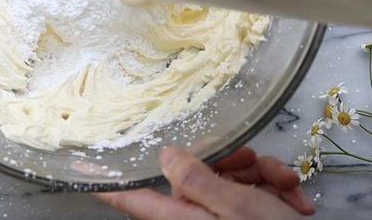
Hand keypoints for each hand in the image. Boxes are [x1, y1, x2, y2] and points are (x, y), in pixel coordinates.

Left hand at [95, 146, 314, 218]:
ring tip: (286, 188)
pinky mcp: (241, 219)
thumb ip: (200, 181)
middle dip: (235, 162)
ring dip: (263, 176)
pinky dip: (273, 190)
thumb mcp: (239, 209)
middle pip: (196, 173)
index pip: (131, 197)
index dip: (104, 181)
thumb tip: (166, 156)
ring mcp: (219, 218)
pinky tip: (293, 199)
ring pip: (229, 177)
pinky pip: (249, 193)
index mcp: (181, 218)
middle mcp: (195, 217)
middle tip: (261, 166)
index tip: (78, 164)